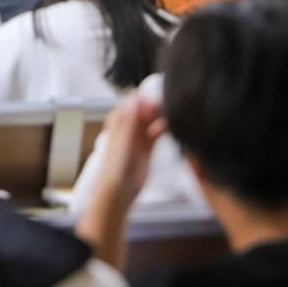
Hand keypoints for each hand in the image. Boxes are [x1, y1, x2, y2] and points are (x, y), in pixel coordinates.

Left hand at [76, 95, 165, 269]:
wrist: (119, 190)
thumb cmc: (116, 165)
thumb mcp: (123, 139)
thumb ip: (130, 119)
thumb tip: (135, 97)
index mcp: (118, 121)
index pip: (132, 102)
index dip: (144, 99)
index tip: (156, 99)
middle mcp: (128, 127)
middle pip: (143, 110)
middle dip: (155, 106)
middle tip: (168, 106)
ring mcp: (138, 136)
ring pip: (151, 120)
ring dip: (160, 116)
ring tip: (172, 114)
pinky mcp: (148, 147)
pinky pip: (157, 132)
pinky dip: (163, 128)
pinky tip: (171, 126)